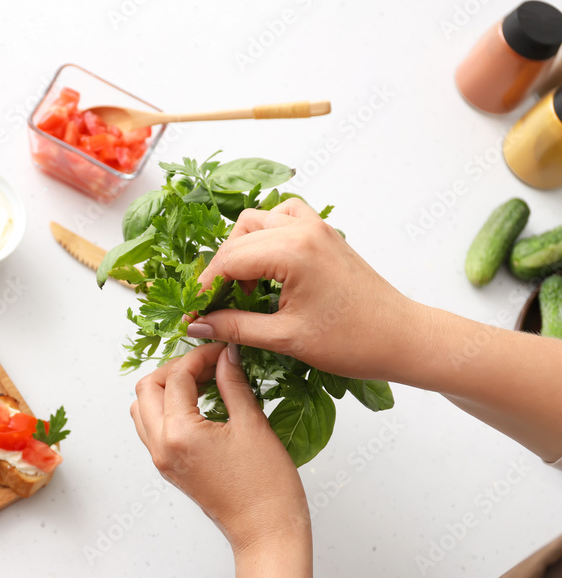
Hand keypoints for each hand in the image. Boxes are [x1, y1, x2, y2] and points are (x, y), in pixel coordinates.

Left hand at [130, 342, 308, 552]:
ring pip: (143, 409)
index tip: (222, 351)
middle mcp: (161, 447)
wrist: (265, 532)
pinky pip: (152, 429)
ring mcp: (161, 459)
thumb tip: (226, 355)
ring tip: (201, 382)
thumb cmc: (266, 487)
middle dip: (174, 368)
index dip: (200, 356)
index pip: (176, 377)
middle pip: (147, 389)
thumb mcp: (253, 426)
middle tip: (207, 363)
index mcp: (179, 434)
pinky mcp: (169, 468)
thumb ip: (233, 384)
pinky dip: (166, 409)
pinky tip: (198, 404)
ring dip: (165, 388)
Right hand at [189, 198, 422, 381]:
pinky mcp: (325, 233)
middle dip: (219, 272)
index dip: (205, 288)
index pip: (228, 261)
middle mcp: (303, 229)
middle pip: (237, 239)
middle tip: (212, 306)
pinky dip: (266, 235)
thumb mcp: (285, 338)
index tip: (193, 313)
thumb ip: (235, 327)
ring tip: (240, 288)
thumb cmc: (355, 341)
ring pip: (257, 221)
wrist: (403, 337)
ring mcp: (316, 227)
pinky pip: (283, 218)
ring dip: (240, 250)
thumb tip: (197, 325)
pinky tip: (265, 267)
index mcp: (292, 251)